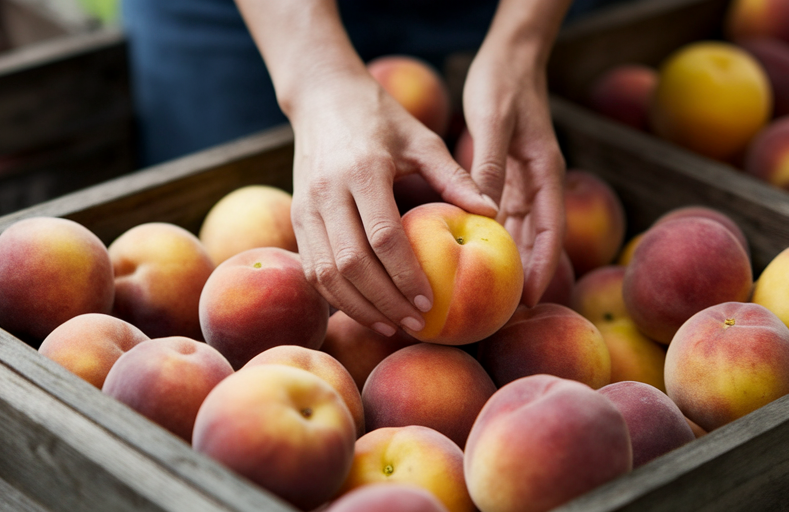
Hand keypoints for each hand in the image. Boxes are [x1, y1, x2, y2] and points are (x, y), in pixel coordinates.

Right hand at [287, 73, 498, 336]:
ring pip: (326, 273)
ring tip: (392, 325)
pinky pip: (313, 268)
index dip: (406, 274)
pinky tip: (366, 310)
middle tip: (416, 323)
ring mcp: (305, 207)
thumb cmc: (381, 118)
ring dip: (359, 306)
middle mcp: (327, 192)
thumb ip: (454, 176)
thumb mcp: (422, 139)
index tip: (431, 300)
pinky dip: (338, 296)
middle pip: (351, 263)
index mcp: (363, 170)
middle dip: (384, 301)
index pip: (383, 236)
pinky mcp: (296, 218)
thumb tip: (491, 213)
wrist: (322, 97)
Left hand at [462, 40, 566, 305]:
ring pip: (520, 230)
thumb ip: (491, 166)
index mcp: (546, 173)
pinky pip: (502, 214)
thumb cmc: (503, 83)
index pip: (551, 231)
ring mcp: (524, 179)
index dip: (544, 267)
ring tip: (491, 295)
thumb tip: (485, 214)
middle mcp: (539, 182)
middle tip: (507, 312)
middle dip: (526, 274)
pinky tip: (472, 257)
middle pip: (537, 238)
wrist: (510, 55)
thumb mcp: (494, 123)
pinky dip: (493, 237)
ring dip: (508, 260)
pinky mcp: (508, 174)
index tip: (530, 299)